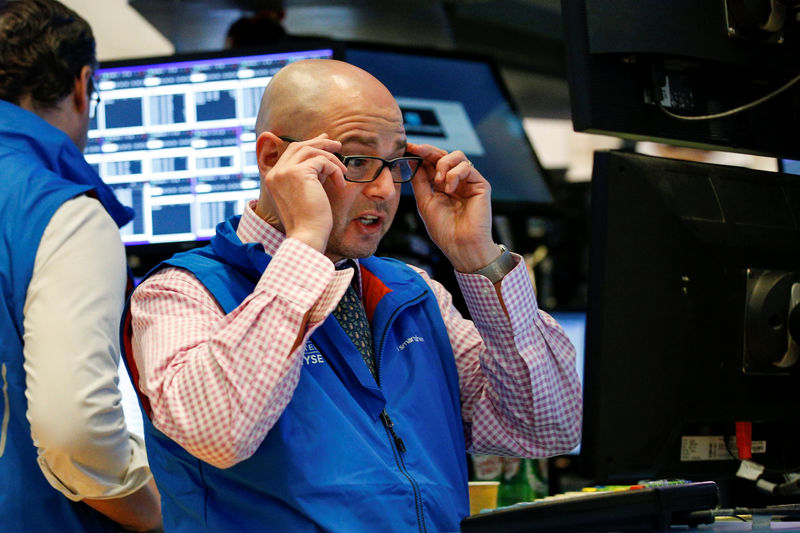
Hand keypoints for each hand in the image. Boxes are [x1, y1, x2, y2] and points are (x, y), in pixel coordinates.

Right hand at [257, 134, 346, 252]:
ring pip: (310, 150)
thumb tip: (324, 159)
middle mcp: (275, 173)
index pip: (291, 153)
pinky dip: (335, 170)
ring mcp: (284, 172)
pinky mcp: (298, 173)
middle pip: (298, 146)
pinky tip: (340, 184)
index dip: (309, 145)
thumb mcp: (306, 193)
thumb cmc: (309, 221)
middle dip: (319, 143)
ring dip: (331, 158)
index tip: (324, 141)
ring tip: (344, 170)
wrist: (307, 235)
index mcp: (273, 179)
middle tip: (337, 145)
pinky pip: (322, 161)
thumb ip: (310, 176)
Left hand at [407, 143, 497, 271]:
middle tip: (416, 150)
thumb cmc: (444, 229)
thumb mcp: (424, 202)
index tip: (408, 147)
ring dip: (443, 165)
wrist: (460, 245)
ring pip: (457, 155)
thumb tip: (412, 160)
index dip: (421, 153)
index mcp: (442, 186)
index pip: (432, 163)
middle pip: (444, 155)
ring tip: (439, 183)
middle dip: (429, 151)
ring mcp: (468, 182)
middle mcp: (456, 182)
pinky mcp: (480, 184)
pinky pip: (467, 166)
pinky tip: (449, 189)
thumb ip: (420, 180)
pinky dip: (454, 174)